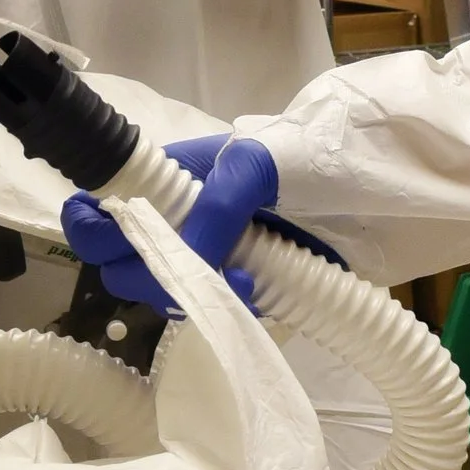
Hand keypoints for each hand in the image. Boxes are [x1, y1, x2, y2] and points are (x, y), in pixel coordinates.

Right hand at [62, 136, 329, 313]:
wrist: (374, 189)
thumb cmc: (310, 158)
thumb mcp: (258, 163)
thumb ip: (218, 205)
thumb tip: (189, 260)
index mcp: (167, 178)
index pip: (97, 207)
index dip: (95, 230)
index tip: (128, 243)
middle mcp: (174, 220)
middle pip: (118, 263)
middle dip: (148, 272)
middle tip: (195, 269)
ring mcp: (203, 257)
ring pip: (159, 292)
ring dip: (188, 294)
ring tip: (247, 283)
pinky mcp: (233, 290)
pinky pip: (204, 311)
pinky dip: (221, 310)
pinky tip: (256, 297)